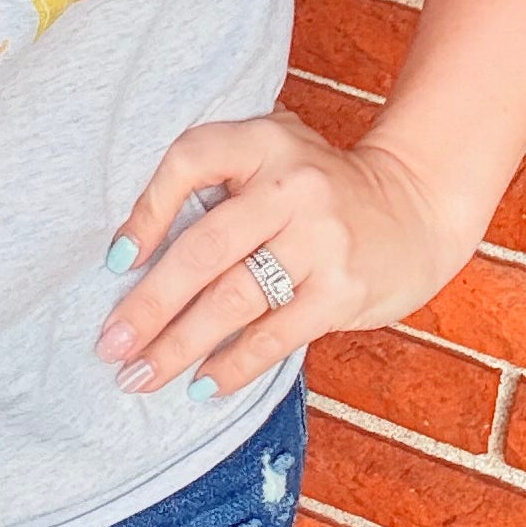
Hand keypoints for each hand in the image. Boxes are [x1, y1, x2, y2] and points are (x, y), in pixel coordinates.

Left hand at [94, 106, 476, 400]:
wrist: (415, 206)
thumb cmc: (319, 188)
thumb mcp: (272, 156)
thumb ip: (216, 179)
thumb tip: (129, 249)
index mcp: (263, 141)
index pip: (191, 161)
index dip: (146, 211)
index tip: (114, 261)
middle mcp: (291, 187)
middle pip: (203, 249)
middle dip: (148, 304)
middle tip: (109, 345)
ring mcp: (321, 241)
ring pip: (232, 300)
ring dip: (178, 345)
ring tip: (140, 375)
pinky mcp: (343, 290)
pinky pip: (275, 335)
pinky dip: (233, 365)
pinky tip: (200, 384)